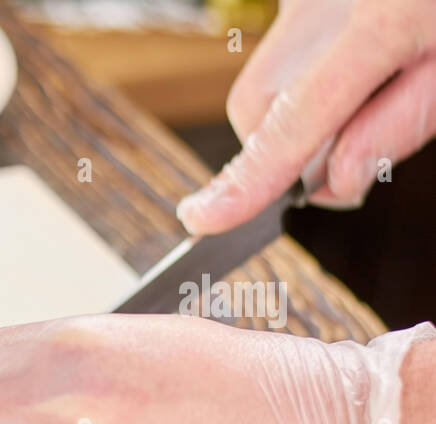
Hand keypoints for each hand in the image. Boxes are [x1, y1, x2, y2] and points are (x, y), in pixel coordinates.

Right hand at [177, 0, 435, 234]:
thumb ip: (405, 121)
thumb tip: (335, 181)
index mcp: (382, 19)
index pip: (294, 123)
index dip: (248, 179)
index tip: (204, 218)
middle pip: (256, 105)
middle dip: (282, 146)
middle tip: (352, 154)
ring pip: (271, 76)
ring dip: (305, 104)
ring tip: (382, 82)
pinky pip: (295, 40)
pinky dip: (320, 65)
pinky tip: (378, 47)